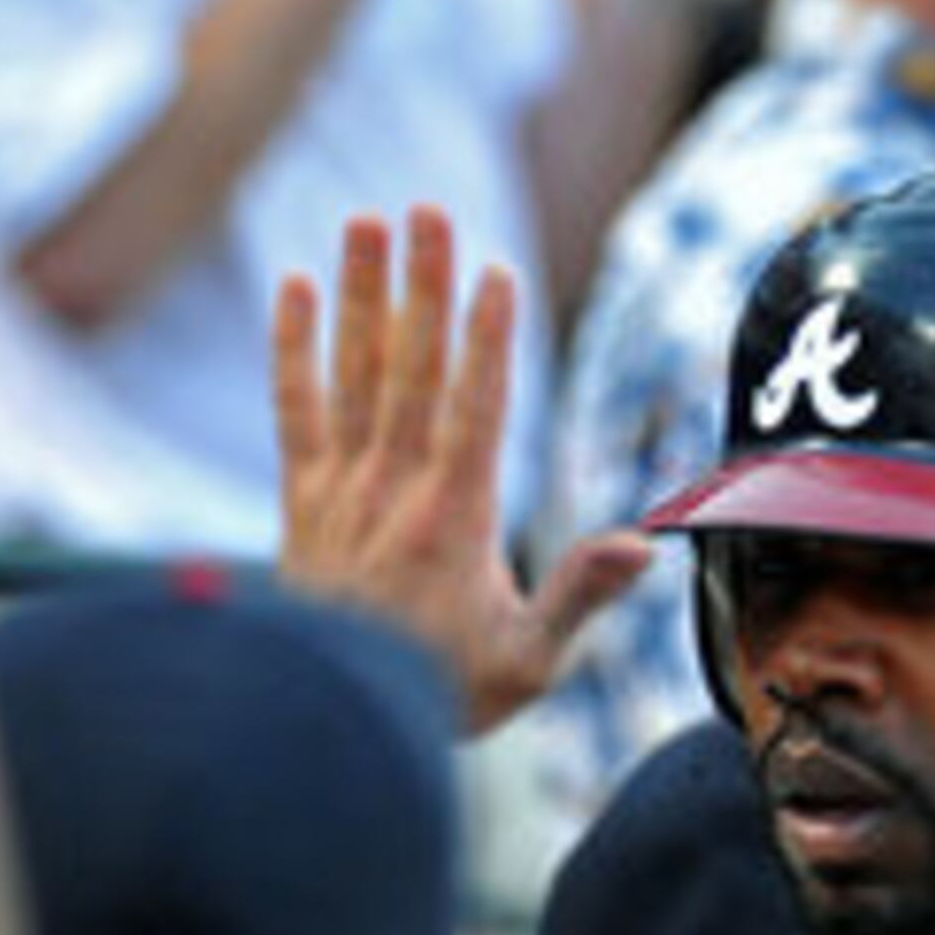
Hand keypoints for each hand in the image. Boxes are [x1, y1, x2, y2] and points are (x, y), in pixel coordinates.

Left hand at [273, 207, 648, 735]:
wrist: (330, 725)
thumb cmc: (440, 695)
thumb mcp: (527, 662)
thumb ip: (579, 593)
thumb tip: (642, 546)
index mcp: (455, 518)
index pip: (474, 408)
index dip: (486, 336)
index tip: (496, 270)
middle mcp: (394, 490)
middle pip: (412, 369)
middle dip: (424, 285)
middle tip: (430, 210)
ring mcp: (342, 489)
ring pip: (354, 374)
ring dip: (361, 294)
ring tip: (365, 221)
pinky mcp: (302, 499)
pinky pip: (295, 410)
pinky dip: (293, 349)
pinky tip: (292, 288)